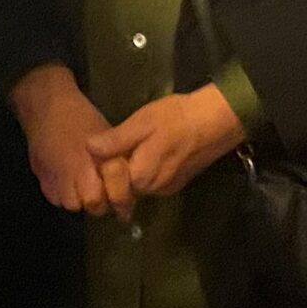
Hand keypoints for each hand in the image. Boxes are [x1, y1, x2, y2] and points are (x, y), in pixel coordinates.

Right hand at [9, 65, 134, 216]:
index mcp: (90, 165)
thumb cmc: (81, 118)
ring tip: (86, 186)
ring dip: (81, 200)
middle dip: (101, 203)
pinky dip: (64, 194)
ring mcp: (54, 181)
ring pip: (72, 206)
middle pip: (91, 206)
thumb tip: (131, 182)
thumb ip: (116, 162)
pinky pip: (56, 199)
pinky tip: (69, 181)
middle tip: (106, 192)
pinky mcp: (42, 181)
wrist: (45, 108)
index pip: (106, 198)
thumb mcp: (106, 136)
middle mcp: (72, 178)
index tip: (123, 202)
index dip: (118, 201)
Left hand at [87, 85, 244, 199]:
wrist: (218, 121)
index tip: (100, 148)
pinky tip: (147, 150)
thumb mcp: (142, 123)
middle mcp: (152, 189)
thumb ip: (116, 140)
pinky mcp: (177, 183)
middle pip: (122, 186)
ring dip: (130, 168)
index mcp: (141, 177)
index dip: (101, 166)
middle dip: (115, 169)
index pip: (109, 182)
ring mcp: (166, 188)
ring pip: (137, 183)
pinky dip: (145, 169)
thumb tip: (88, 148)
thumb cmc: (177, 118)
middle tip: (114, 143)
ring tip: (129, 144)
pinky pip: (152, 180)